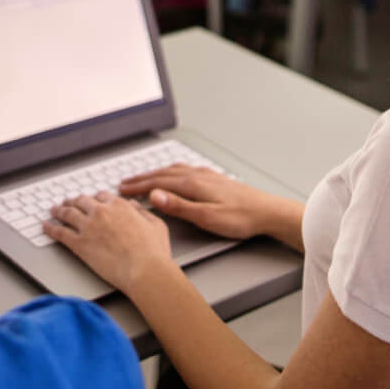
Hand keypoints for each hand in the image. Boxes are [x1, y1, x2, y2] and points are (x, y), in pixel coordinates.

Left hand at [44, 192, 177, 292]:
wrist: (144, 270)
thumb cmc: (154, 252)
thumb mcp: (156, 224)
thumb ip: (142, 212)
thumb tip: (134, 206)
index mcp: (119, 205)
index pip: (101, 196)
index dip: (94, 199)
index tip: (90, 201)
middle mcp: (101, 212)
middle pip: (81, 201)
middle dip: (73, 201)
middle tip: (67, 203)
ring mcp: (88, 227)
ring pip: (67, 213)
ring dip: (58, 210)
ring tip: (53, 210)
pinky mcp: (79, 244)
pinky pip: (59, 232)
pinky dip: (50, 228)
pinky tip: (45, 226)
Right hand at [118, 164, 281, 240]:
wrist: (267, 212)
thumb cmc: (241, 218)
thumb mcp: (206, 217)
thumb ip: (179, 206)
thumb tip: (155, 195)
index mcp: (193, 184)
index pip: (157, 183)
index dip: (138, 187)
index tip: (122, 190)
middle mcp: (198, 175)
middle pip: (163, 174)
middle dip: (142, 178)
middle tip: (124, 183)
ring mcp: (207, 175)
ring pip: (173, 170)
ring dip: (155, 174)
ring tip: (143, 178)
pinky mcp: (214, 178)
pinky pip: (185, 170)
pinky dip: (170, 172)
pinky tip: (173, 174)